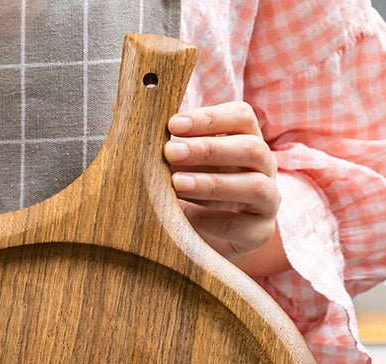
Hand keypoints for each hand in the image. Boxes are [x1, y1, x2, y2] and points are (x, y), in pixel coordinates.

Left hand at [164, 101, 288, 275]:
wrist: (207, 239)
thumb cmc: (191, 192)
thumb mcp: (175, 163)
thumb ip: (154, 136)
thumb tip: (117, 102)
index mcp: (245, 140)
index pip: (241, 117)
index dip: (208, 118)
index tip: (172, 123)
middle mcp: (264, 167)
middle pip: (250, 149)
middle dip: (208, 149)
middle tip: (169, 152)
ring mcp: (268, 201)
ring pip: (253, 186)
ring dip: (212, 183)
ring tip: (176, 184)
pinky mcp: (260, 233)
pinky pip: (241, 226)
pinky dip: (211, 221)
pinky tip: (183, 218)